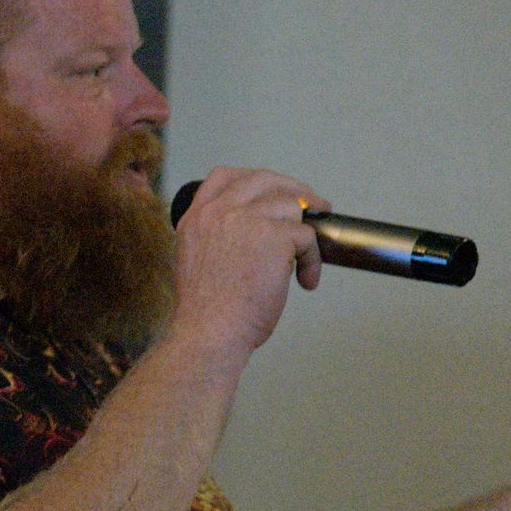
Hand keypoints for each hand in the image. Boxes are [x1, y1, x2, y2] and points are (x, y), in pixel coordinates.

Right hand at [167, 168, 331, 361]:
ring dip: (305, 232)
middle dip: (293, 188)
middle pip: (263, 179)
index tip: (273, 191)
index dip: (253, 180)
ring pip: (291, 206)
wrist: (208, 333)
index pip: (223, 177)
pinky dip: (313, 259)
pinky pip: (307, 236)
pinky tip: (305, 281)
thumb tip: (254, 233)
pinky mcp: (274, 236)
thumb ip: (216, 237)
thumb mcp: (195, 260)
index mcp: (196, 217)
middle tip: (314, 206)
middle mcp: (218, 212)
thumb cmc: (206, 312)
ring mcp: (246, 220)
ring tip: (306, 260)